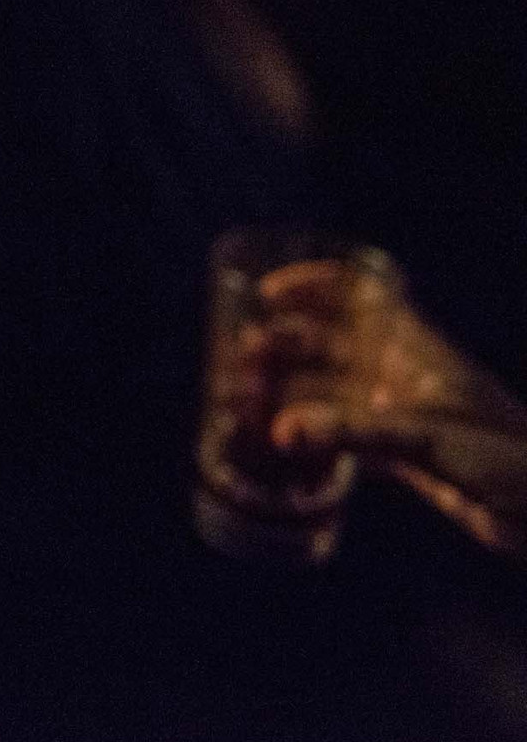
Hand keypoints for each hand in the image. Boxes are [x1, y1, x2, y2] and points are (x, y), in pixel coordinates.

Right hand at [257, 261, 526, 557]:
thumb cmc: (506, 457)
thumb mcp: (428, 435)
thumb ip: (353, 431)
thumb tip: (282, 432)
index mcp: (414, 348)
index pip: (359, 294)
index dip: (313, 284)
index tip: (268, 295)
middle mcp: (401, 374)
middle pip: (330, 343)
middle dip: (284, 345)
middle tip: (242, 360)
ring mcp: (401, 415)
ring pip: (330, 391)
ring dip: (290, 394)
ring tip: (246, 403)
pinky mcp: (403, 458)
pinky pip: (343, 438)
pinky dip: (313, 439)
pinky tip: (282, 447)